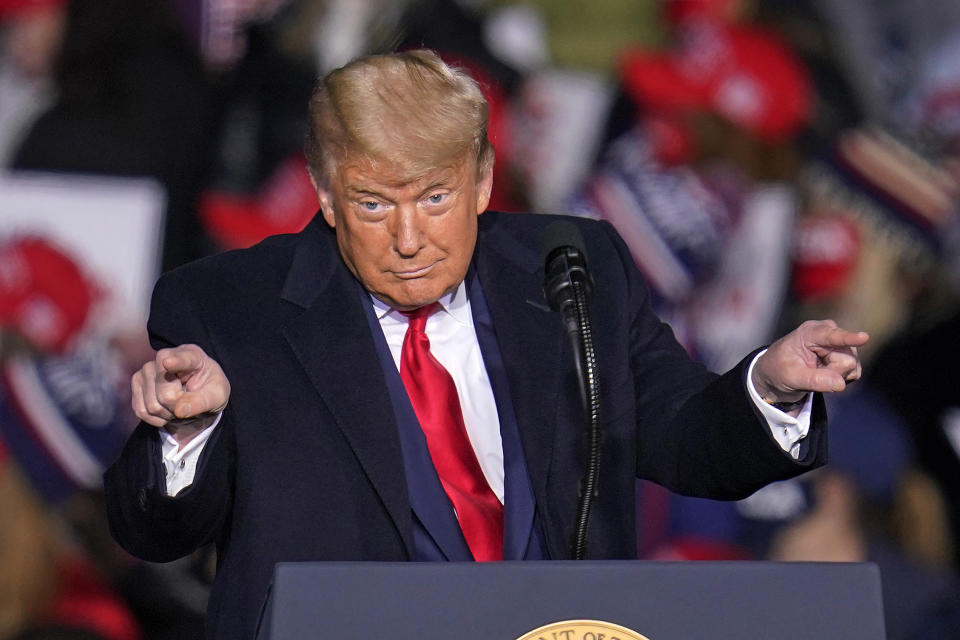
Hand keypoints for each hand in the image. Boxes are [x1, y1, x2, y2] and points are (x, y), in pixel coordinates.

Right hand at [131, 344, 230, 444]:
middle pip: (164, 393)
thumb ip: (202, 402)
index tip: (169, 362)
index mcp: (192, 355)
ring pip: (152, 405)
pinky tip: (167, 410)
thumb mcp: (217, 396)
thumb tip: (180, 410)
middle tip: (188, 403)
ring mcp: (147, 369)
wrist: (197, 394)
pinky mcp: (136, 382)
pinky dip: (156, 419)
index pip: (181, 359)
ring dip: (167, 414)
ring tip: (179, 405)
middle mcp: (165, 357)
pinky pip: (141, 411)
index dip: (175, 362)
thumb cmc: (210, 390)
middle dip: (178, 406)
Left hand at [752, 320, 867, 405]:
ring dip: (835, 376)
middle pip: (847, 359)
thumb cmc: (779, 370)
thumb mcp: (790, 377)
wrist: (778, 373)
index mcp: (810, 332)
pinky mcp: (847, 355)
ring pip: (852, 366)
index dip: (848, 337)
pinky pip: (854, 372)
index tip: (864, 337)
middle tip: (810, 373)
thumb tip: (841, 384)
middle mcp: (829, 333)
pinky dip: (840, 379)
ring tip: (815, 372)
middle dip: (832, 372)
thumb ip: (814, 380)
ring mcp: (840, 344)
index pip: (832, 335)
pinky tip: (825, 374)